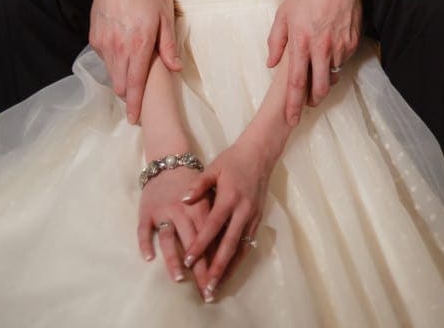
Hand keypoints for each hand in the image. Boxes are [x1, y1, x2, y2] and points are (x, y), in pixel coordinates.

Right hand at [88, 0, 180, 122]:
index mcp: (138, 47)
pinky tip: (122, 51)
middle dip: (127, 94)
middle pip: (119, 85)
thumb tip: (175, 68)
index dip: (135, 105)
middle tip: (137, 96)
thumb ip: (168, 46)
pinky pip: (104, 58)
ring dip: (120, 77)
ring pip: (111, 73)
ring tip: (132, 70)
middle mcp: (118, 50)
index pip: (134, 86)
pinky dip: (113, 60)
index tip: (135, 119)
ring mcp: (103, 44)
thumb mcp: (164, 17)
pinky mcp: (94, 38)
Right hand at [137, 166, 211, 296]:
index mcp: (200, 206)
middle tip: (205, 290)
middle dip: (200, 268)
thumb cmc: (193, 179)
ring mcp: (163, 210)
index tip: (218, 279)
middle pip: (192, 243)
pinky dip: (145, 243)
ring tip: (179, 278)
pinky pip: (144, 230)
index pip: (210, 237)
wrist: (169, 158)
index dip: (214, 259)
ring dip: (174, 259)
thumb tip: (229, 237)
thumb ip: (217, 213)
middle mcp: (182, 210)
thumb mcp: (210, 190)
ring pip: (169, 238)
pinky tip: (148, 258)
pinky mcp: (147, 210)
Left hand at [182, 139, 269, 298]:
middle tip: (207, 288)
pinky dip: (239, 259)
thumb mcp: (213, 168)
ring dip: (229, 269)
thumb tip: (184, 200)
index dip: (200, 245)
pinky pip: (248, 243)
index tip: (189, 261)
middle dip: (217, 268)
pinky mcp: (258, 219)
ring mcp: (252, 217)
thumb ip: (198, 185)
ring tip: (217, 287)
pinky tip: (230, 271)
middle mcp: (243, 211)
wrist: (260, 154)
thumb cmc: (233, 160)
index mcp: (229, 198)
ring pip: (241, 249)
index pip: (212, 227)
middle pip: (229, 245)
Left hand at [266, 0, 361, 124]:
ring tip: (317, 76)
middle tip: (307, 105)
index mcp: (301, 42)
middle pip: (318, 88)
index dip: (293, 104)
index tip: (291, 118)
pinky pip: (343, 61)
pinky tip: (329, 56)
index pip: (295, 82)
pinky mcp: (353, 42)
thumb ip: (276, 41)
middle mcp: (322, 48)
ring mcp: (340, 46)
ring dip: (324, 81)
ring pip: (332, 76)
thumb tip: (271, 63)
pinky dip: (335, 64)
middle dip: (312, 101)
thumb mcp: (283, 13)